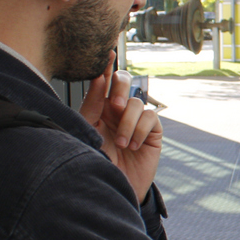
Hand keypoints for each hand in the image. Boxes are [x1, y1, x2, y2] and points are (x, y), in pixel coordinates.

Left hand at [79, 53, 161, 202]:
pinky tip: (133, 145)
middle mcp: (117, 111)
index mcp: (99, 108)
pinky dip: (140, 129)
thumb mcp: (88, 131)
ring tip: (122, 143)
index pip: (103, 82)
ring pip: (137, 102)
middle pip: (124, 83)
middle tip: (114, 105)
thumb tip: (100, 78)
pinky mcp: (152, 133)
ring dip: (128, 122)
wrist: (111, 188)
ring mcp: (136, 121)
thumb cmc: (94, 162)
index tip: (107, 51)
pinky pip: (150, 117)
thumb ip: (92, 105)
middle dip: (121, 88)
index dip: (106, 65)